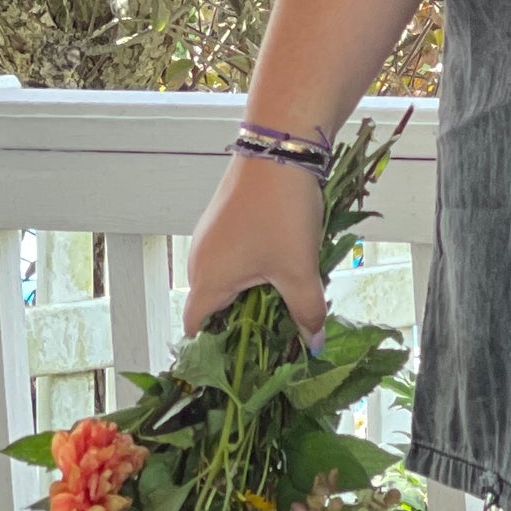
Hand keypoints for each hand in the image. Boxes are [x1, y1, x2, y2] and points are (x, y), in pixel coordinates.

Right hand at [182, 153, 328, 345]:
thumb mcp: (300, 270)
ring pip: (227, 279)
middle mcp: (199, 260)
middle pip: (213, 305)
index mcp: (207, 280)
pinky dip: (254, 267)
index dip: (215, 349)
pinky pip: (234, 256)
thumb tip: (315, 345)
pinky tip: (284, 263)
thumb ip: (307, 312)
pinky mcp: (223, 219)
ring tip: (286, 299)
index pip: (196, 328)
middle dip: (243, 322)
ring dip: (252, 292)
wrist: (279, 150)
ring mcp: (209, 237)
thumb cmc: (281, 214)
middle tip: (276, 334)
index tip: (244, 361)